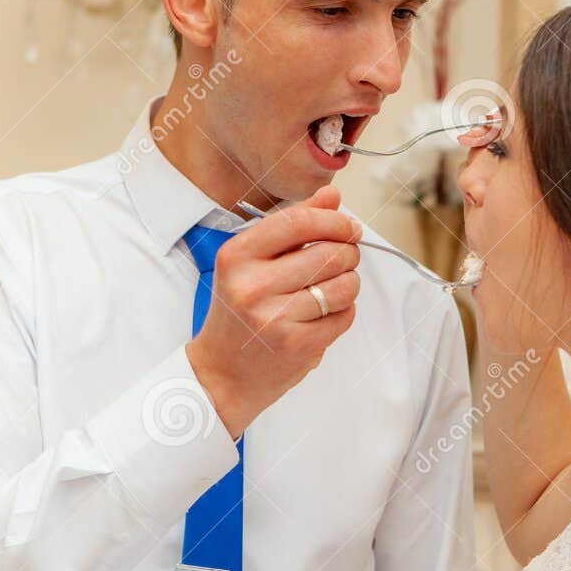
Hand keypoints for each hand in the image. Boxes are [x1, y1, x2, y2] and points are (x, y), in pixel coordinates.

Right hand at [187, 186, 361, 437]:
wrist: (222, 373)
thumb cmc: (239, 314)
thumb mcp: (251, 264)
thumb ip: (292, 227)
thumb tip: (331, 196)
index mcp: (237, 256)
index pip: (298, 222)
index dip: (333, 220)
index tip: (347, 226)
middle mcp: (252, 286)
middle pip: (330, 253)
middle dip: (348, 253)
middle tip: (342, 259)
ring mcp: (276, 318)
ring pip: (344, 285)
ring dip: (349, 283)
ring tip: (332, 288)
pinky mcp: (298, 345)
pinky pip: (344, 315)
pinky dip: (343, 312)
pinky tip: (322, 315)